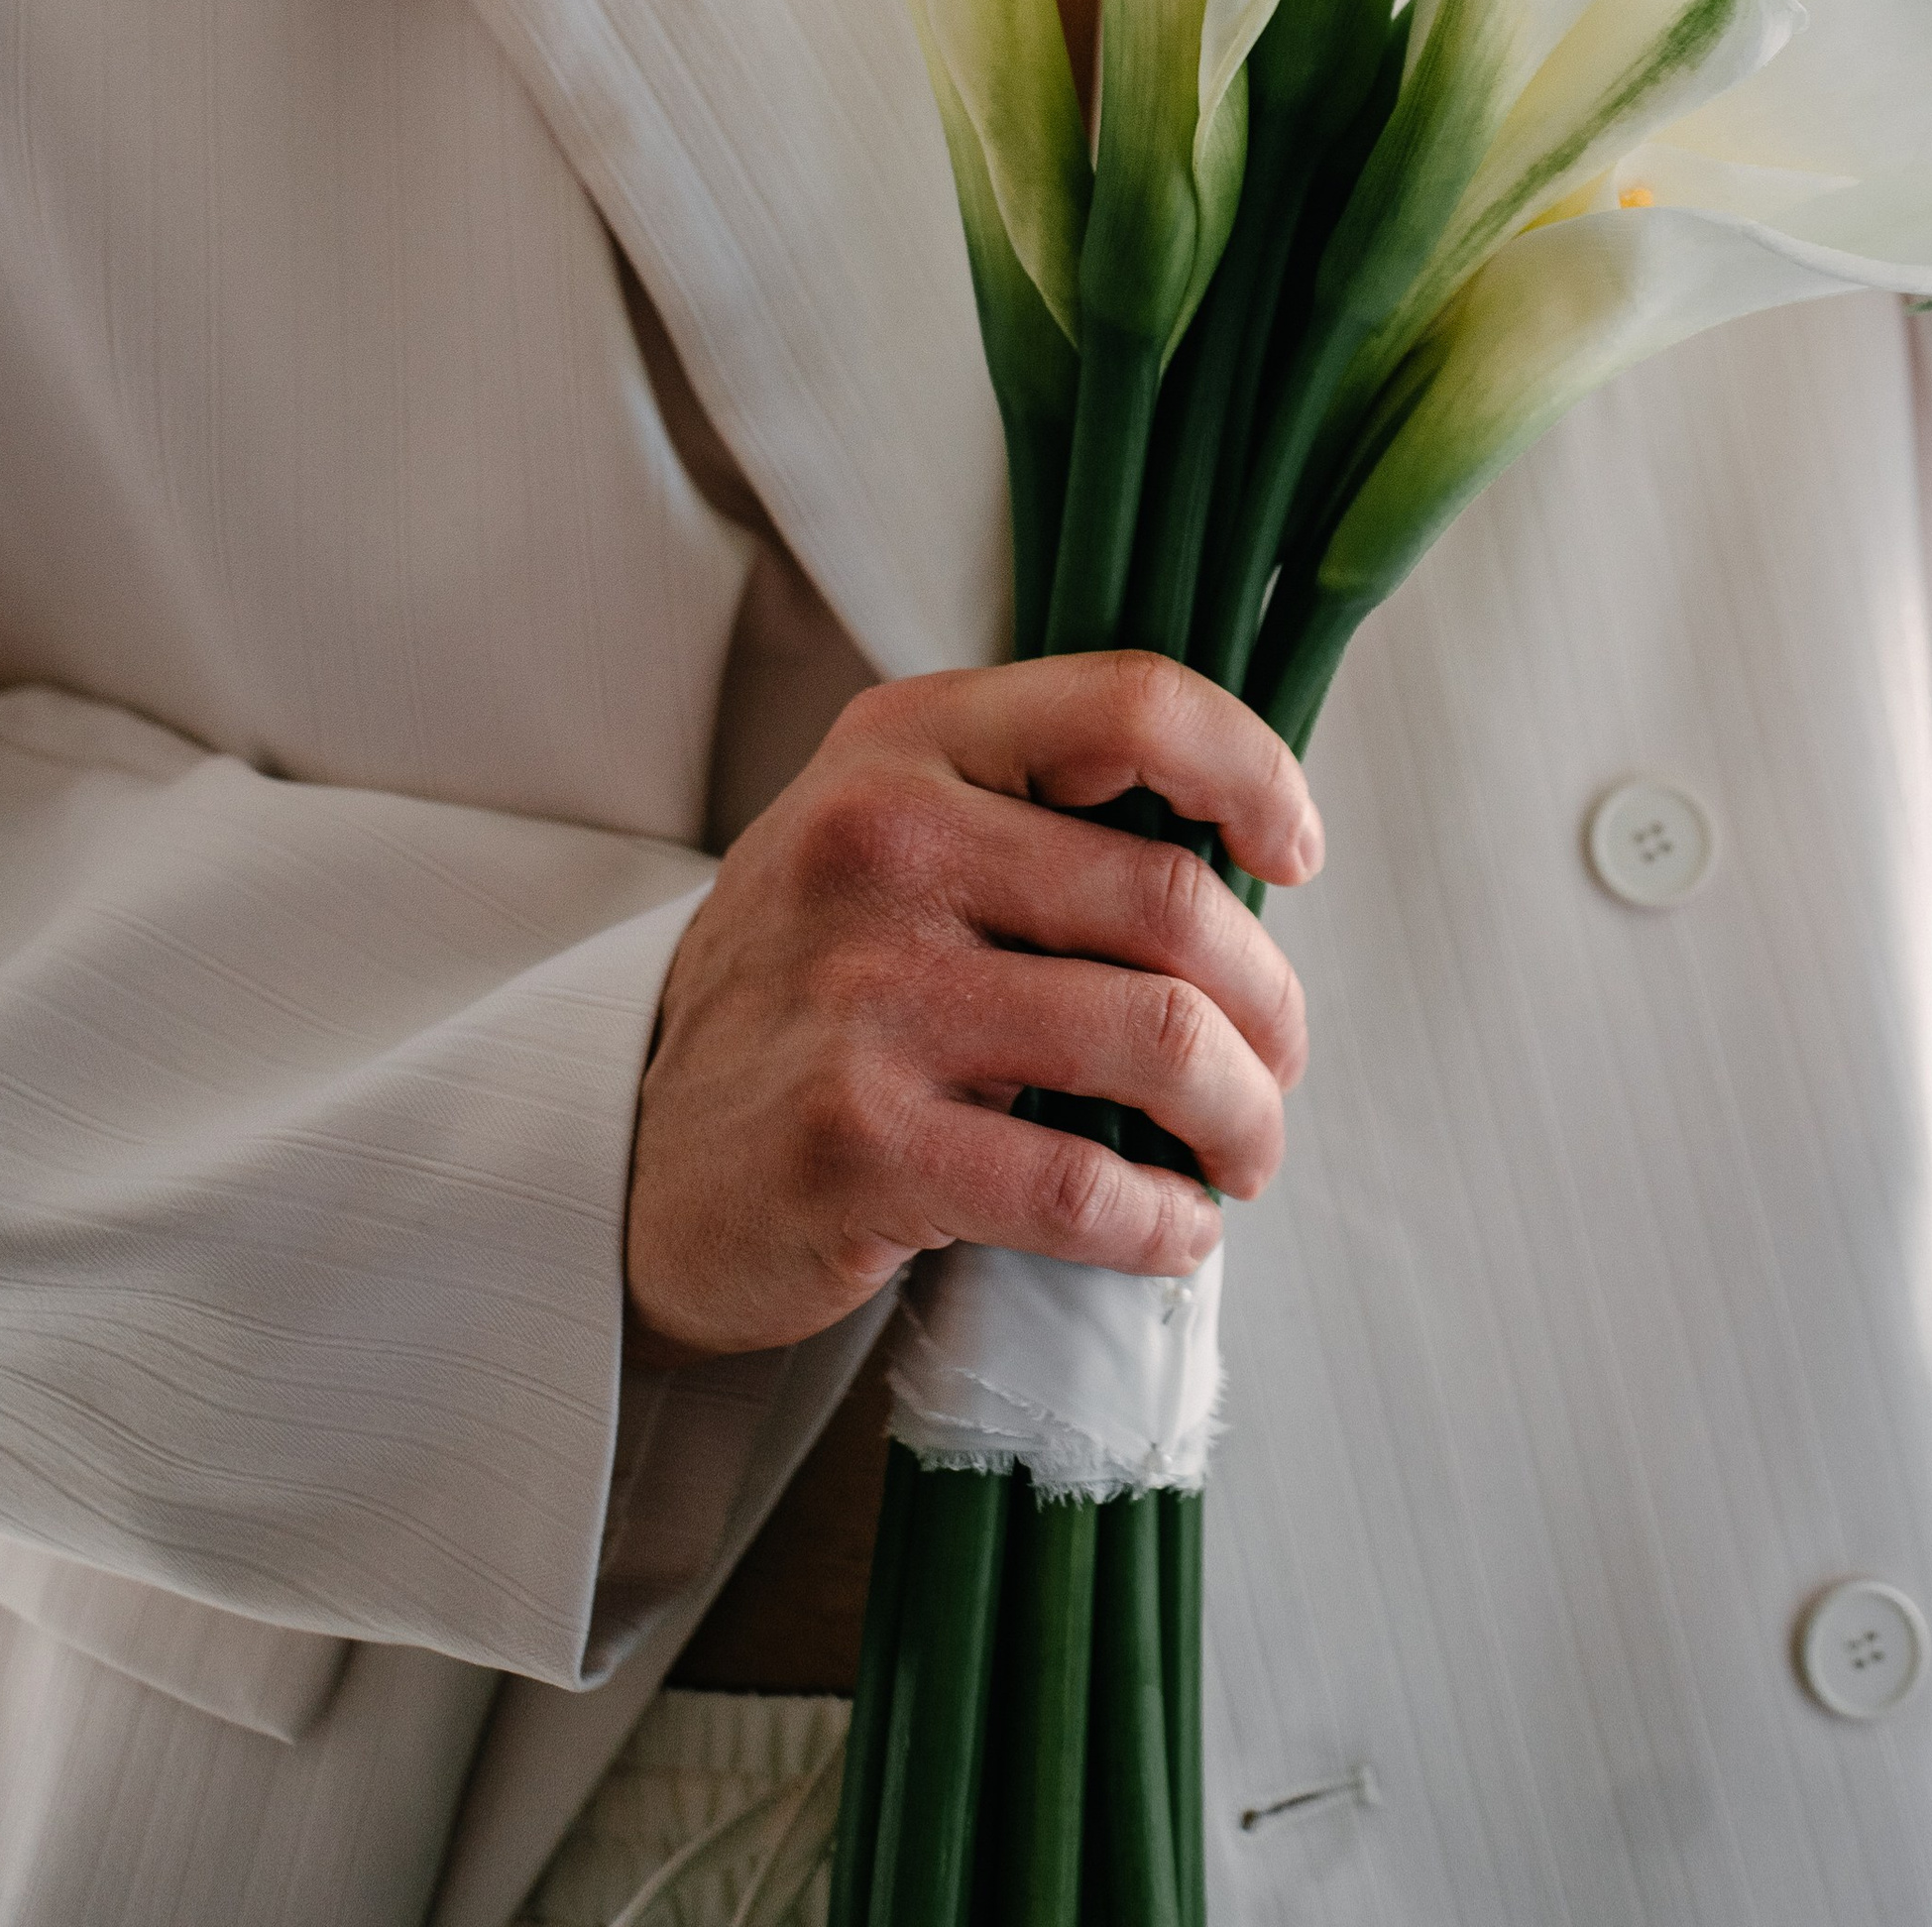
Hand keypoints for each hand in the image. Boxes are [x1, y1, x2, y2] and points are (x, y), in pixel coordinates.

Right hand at [624, 651, 1320, 1360]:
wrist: (638, 1149)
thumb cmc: (816, 987)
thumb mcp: (890, 834)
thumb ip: (1034, 809)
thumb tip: (1247, 858)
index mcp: (905, 740)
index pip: (1131, 704)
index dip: (1253, 773)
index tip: (1293, 852)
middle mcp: (880, 840)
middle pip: (1173, 899)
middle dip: (1270, 1006)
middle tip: (1274, 1065)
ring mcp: (863, 992)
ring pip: (1157, 1040)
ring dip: (1243, 1119)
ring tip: (1241, 1152)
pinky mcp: (855, 1141)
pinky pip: (1082, 1185)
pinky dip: (1163, 1220)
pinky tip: (1170, 1228)